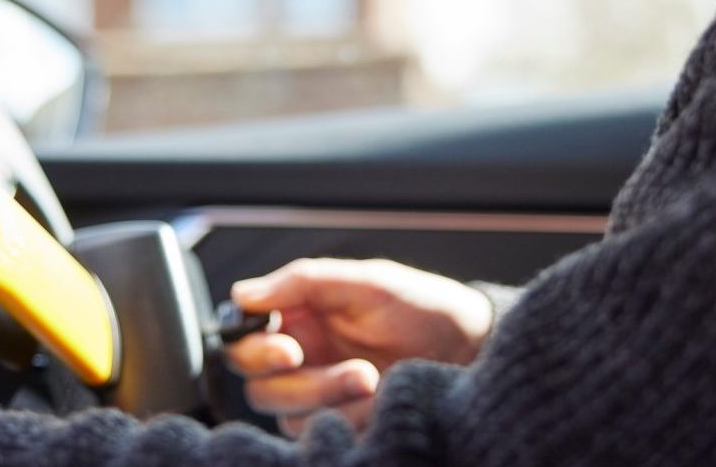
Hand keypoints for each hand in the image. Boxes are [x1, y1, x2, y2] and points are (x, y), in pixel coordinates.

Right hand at [226, 258, 493, 437]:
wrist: (472, 348)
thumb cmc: (422, 307)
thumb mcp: (367, 282)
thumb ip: (302, 282)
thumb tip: (243, 294)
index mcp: (297, 317)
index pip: (243, 340)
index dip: (254, 349)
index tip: (289, 349)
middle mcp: (301, 357)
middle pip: (260, 385)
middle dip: (302, 382)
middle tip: (352, 369)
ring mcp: (320, 395)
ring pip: (289, 415)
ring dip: (331, 398)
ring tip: (374, 378)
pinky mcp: (342, 423)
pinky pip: (322, 433)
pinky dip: (348, 418)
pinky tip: (379, 399)